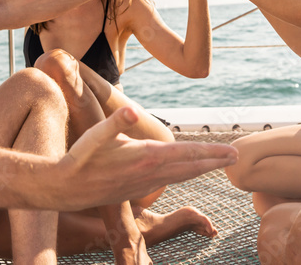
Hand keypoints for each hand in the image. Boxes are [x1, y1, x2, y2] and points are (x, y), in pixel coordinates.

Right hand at [52, 107, 236, 210]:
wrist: (64, 190)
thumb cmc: (78, 158)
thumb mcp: (94, 135)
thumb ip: (115, 122)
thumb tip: (129, 109)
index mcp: (145, 158)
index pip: (186, 154)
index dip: (211, 153)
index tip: (233, 153)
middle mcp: (149, 174)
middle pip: (190, 167)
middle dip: (215, 162)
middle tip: (237, 157)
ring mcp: (144, 184)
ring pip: (181, 176)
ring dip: (202, 168)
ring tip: (220, 163)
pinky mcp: (138, 189)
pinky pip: (170, 180)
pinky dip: (185, 174)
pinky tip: (188, 171)